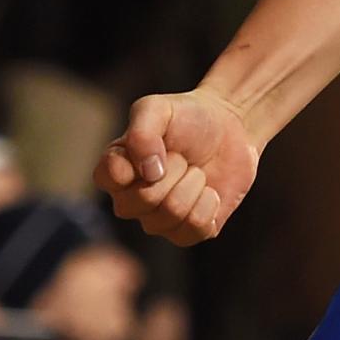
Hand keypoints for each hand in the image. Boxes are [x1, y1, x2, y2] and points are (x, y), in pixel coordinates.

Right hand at [98, 88, 260, 246]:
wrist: (231, 126)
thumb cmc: (188, 116)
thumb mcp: (158, 108)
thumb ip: (141, 132)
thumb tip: (148, 171)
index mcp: (117, 171)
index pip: (108, 178)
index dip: (137, 161)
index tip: (159, 144)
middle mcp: (132, 200)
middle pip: (143, 200)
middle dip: (175, 170)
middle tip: (183, 156)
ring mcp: (160, 219)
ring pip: (170, 215)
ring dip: (193, 184)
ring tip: (197, 171)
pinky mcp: (191, 231)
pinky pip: (195, 229)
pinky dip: (209, 203)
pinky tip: (210, 190)